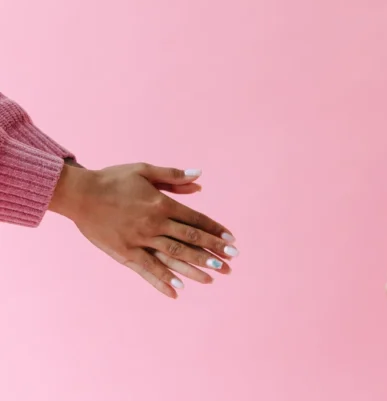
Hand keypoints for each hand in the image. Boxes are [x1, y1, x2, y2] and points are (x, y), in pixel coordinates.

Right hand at [49, 163, 238, 298]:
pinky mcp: (124, 253)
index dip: (215, 230)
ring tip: (214, 276)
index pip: (196, 219)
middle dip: (213, 251)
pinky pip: (147, 269)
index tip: (231, 239)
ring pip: (173, 256)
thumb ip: (173, 177)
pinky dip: (163, 280)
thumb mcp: (145, 170)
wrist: (80, 193)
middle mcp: (154, 224)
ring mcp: (139, 240)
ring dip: (195, 267)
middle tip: (232, 260)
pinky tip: (178, 289)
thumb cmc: (113, 179)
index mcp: (162, 204)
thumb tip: (199, 178)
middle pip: (190, 240)